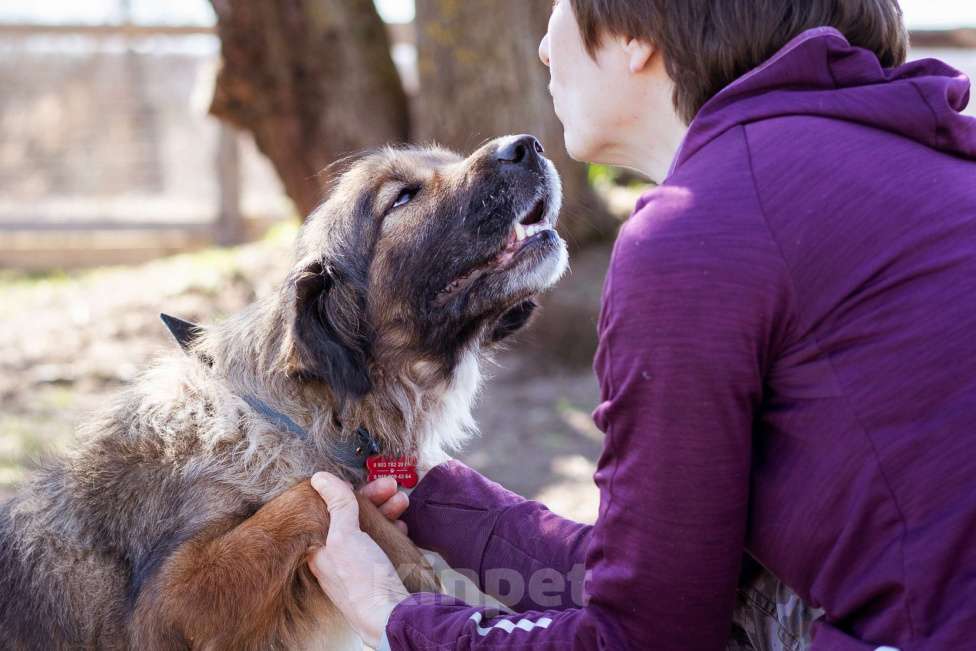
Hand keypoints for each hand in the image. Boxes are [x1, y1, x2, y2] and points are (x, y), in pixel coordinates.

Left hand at [308, 472, 408, 648]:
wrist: (392, 617)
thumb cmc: (363, 582)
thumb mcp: (344, 537)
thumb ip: (336, 506)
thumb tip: (320, 479)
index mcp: (321, 549)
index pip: (333, 509)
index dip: (353, 492)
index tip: (371, 484)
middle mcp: (337, 557)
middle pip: (354, 516)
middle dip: (375, 499)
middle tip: (393, 487)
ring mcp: (358, 565)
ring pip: (370, 528)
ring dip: (387, 511)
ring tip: (403, 502)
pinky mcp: (376, 573)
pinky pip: (383, 544)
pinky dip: (393, 531)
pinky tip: (403, 527)